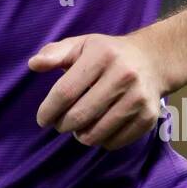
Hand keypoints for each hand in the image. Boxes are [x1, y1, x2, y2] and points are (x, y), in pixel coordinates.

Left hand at [27, 33, 163, 150]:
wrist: (153, 60)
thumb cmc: (107, 54)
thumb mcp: (81, 45)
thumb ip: (54, 54)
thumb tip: (33, 64)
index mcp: (102, 55)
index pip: (66, 91)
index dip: (49, 110)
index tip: (42, 119)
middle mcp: (123, 75)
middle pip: (80, 115)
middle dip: (63, 125)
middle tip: (60, 124)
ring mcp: (138, 97)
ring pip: (98, 132)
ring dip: (81, 136)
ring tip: (78, 128)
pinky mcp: (148, 116)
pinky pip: (116, 141)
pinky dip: (101, 141)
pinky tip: (98, 130)